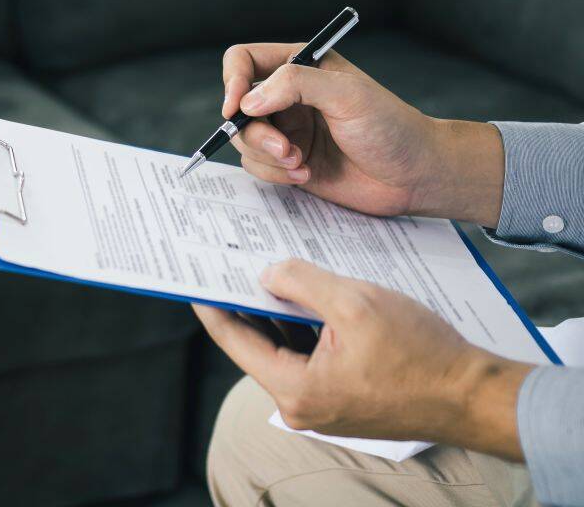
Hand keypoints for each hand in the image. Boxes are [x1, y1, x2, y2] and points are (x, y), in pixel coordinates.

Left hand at [194, 259, 532, 459]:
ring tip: (265, 269)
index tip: (192, 276)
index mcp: (294, 389)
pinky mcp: (344, 396)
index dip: (212, 303)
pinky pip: (312, 355)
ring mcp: (323, 404)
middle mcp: (301, 405)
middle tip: (228, 264)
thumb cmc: (422, 355)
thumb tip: (268, 272)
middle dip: (245, 301)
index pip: (234, 340)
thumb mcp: (354, 302)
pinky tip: (308, 293)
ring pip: (286, 347)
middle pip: (258, 343)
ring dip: (279, 310)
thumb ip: (302, 282)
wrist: (477, 396)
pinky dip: (307, 325)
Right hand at [221, 43, 503, 224]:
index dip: (232, 81)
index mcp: (301, 66)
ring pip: (245, 140)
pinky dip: (275, 174)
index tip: (237, 108)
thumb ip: (296, 84)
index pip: (244, 60)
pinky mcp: (289, 160)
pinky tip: (306, 175)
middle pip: (239, 106)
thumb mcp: (347, 94)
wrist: (415, 175)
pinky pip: (258, 166)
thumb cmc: (391, 127)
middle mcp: (288, 95)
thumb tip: (248, 101)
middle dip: (256, 132)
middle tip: (285, 149)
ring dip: (268, 156)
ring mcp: (288, 129)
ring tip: (301, 164)